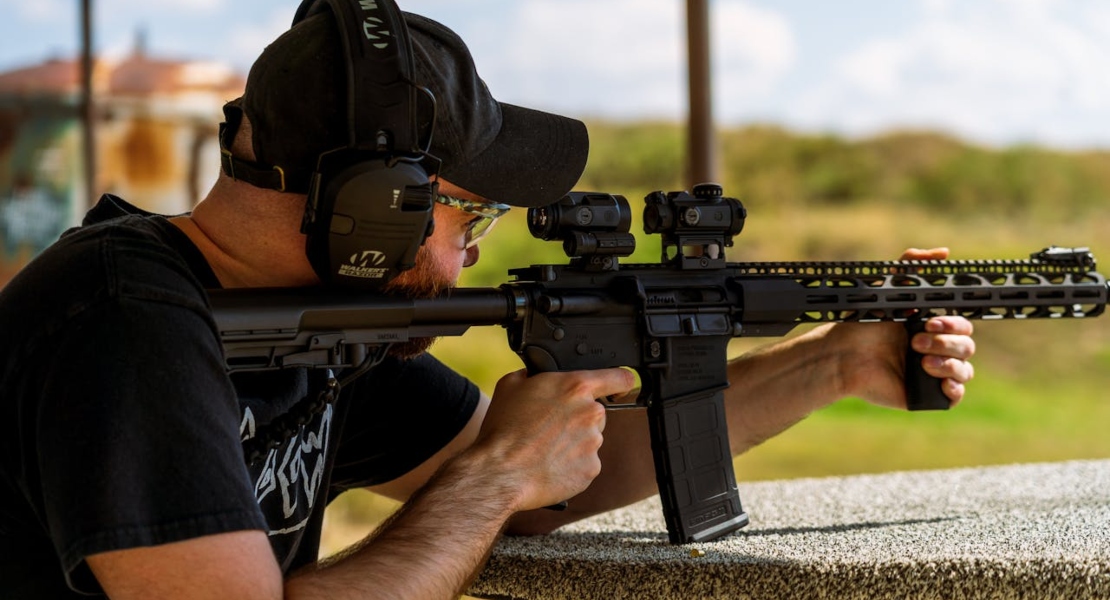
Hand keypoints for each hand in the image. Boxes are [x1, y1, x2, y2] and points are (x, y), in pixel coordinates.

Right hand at [467, 368, 635, 511]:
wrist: (499, 472)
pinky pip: (585, 463)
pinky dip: (571, 464)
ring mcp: (593, 443)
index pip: (619, 377)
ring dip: (573, 442)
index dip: (619, 382)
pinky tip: (549, 464)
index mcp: (575, 387)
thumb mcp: (511, 384)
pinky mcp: (591, 469)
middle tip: (551, 427)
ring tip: (544, 448)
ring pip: (589, 438)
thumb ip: (536, 375)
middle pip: (595, 412)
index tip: (618, 387)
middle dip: (578, 418)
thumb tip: (539, 376)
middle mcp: (591, 413)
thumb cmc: (503, 429)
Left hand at [830, 247, 976, 408]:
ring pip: (965, 370)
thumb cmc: (862, 323)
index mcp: (932, 326)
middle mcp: (936, 349)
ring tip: (921, 361)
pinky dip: (954, 389)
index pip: (962, 324)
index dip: (952, 323)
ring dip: (949, 364)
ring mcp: (932, 372)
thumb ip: (911, 265)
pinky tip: (941, 383)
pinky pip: (955, 395)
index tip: (930, 322)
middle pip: (966, 346)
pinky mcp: (925, 395)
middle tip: (915, 341)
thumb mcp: (887, 288)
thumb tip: (943, 252)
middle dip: (946, 343)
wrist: (842, 356)